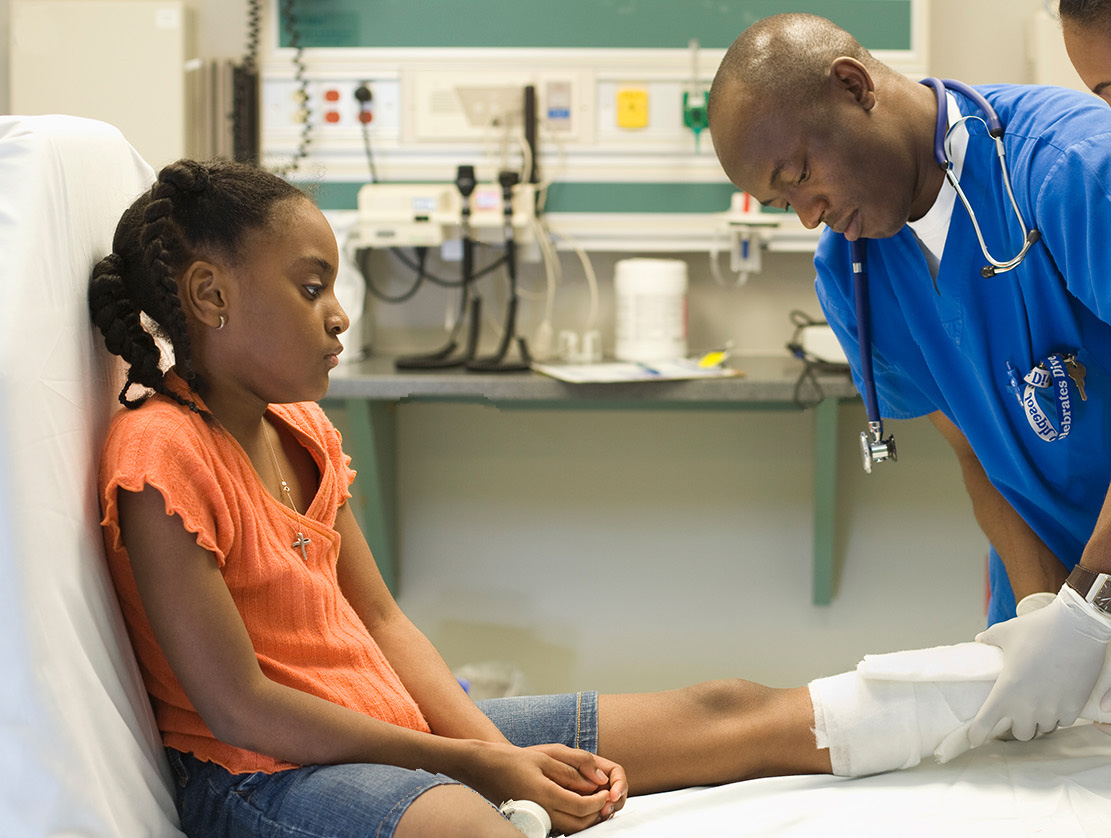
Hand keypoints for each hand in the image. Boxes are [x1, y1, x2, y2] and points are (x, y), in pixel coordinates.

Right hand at [466, 741, 626, 834]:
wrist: (482, 769)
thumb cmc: (511, 760)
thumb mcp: (544, 758)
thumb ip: (572, 771)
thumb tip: (595, 782)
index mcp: (546, 794)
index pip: (582, 806)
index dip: (599, 801)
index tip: (606, 791)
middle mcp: (541, 811)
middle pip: (579, 823)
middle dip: (596, 813)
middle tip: (603, 799)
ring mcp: (535, 818)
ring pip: (569, 828)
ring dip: (585, 819)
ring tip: (592, 802)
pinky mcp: (531, 819)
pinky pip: (557, 826)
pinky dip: (571, 819)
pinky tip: (573, 806)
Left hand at [969, 584, 1110, 745]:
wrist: (1077, 628)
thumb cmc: (1037, 629)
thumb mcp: (1005, 632)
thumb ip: (989, 639)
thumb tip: (980, 640)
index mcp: (1005, 691)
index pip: (985, 724)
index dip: (977, 733)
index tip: (974, 738)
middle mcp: (1027, 707)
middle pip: (1019, 734)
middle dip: (1016, 725)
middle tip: (1016, 711)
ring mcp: (1052, 710)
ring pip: (1042, 729)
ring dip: (1038, 720)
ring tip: (1037, 704)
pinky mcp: (1073, 708)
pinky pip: (1062, 722)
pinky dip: (1058, 716)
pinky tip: (1056, 702)